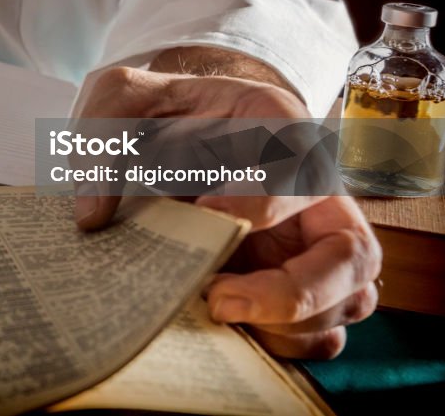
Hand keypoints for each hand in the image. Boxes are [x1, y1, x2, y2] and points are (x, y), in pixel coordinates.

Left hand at [72, 49, 380, 358]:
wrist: (170, 126)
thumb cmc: (156, 111)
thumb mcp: (120, 99)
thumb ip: (100, 142)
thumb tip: (92, 217)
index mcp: (277, 124)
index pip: (295, 171)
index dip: (256, 204)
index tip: (204, 218)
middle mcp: (315, 185)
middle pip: (351, 252)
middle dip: (293, 292)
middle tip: (216, 301)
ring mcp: (316, 238)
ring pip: (350, 300)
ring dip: (290, 327)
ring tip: (216, 317)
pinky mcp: (303, 279)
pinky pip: (326, 330)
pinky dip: (288, 345)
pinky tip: (231, 334)